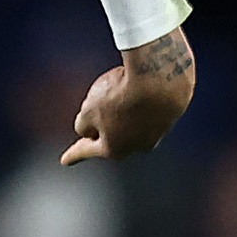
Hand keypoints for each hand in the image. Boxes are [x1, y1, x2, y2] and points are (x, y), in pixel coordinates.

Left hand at [61, 27, 196, 164]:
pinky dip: (141, 98)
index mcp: (113, 149)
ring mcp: (158, 131)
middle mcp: (138, 145)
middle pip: (113, 136)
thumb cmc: (119, 94)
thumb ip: (84, 124)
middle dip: (103, 127)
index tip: (64, 161)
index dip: (74, 154)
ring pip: (132, 121)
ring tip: (122, 88)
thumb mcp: (88, 110)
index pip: (87, 150)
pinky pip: (149, 107)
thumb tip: (90, 128)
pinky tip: (141, 85)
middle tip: (95, 114)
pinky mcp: (171, 113)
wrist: (159, 76)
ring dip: (125, 109)